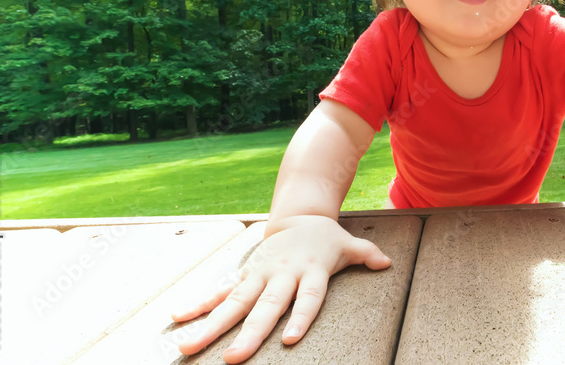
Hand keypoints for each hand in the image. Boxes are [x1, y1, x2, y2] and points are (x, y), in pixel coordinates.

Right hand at [170, 215, 390, 363]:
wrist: (299, 214)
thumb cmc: (326, 239)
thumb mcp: (348, 243)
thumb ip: (366, 253)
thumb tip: (386, 263)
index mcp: (309, 271)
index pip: (308, 298)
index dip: (301, 316)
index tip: (291, 339)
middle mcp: (281, 275)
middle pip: (266, 308)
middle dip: (249, 334)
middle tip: (231, 359)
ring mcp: (259, 275)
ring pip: (233, 304)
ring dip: (210, 326)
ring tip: (186, 346)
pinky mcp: (244, 275)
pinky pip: (218, 292)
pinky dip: (198, 304)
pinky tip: (177, 319)